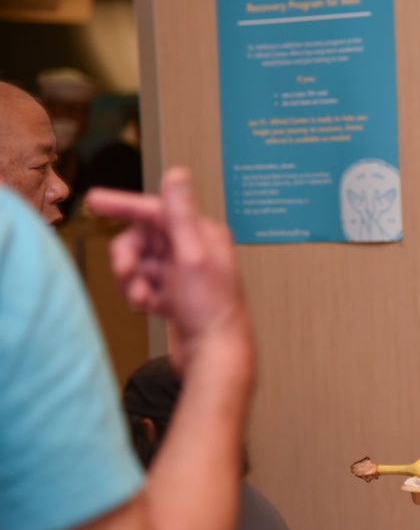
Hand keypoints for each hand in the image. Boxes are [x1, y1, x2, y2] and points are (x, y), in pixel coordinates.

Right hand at [85, 168, 251, 372]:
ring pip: (140, 263)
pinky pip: (144, 284)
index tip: (95, 201)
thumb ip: (181, 215)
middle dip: (128, 256)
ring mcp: (184, 273)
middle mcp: (195, 250)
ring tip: (143, 297)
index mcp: (203, 235)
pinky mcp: (175, 294)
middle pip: (142, 238)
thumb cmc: (211, 309)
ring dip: (133, 279)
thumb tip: (178, 175)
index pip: (156, 210)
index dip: (124, 205)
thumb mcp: (192, 256)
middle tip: (127, 273)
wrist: (214, 354)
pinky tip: (151, 306)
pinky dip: (141, 294)